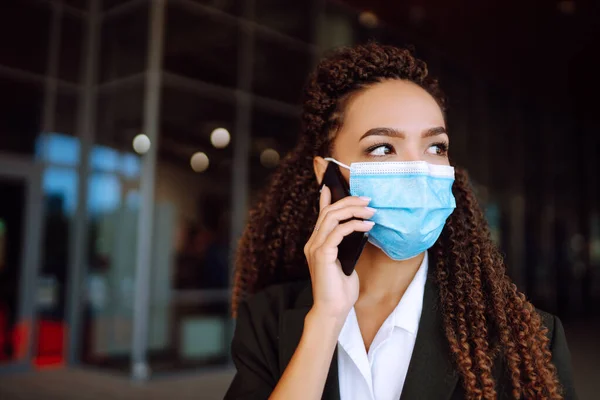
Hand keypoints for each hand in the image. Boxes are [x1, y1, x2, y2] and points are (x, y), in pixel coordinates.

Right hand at [303, 185, 374, 320]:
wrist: (333, 310)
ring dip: (354, 211)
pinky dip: (354, 225)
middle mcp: (313, 242)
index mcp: (316, 243)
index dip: (326, 198)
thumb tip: (358, 229)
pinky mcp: (322, 254)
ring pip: (332, 217)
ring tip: (371, 211)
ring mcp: (315, 248)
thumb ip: (346, 245)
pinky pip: (338, 231)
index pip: (321, 215)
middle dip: (349, 202)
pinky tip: (367, 226)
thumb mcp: (346, 262)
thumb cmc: (340, 290)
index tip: (333, 185)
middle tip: (368, 201)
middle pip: (328, 211)